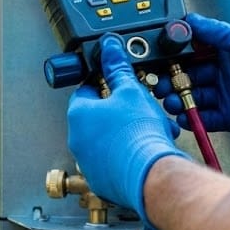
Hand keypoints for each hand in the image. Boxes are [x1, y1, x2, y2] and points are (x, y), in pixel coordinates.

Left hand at [67, 34, 186, 222]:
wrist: (151, 175)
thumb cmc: (138, 135)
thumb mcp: (131, 91)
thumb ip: (118, 68)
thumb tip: (110, 48)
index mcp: (78, 114)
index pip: (86, 90)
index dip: (107, 86)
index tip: (121, 87)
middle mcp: (77, 139)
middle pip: (99, 117)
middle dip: (122, 112)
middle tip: (140, 110)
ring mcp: (88, 162)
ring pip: (108, 140)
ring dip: (128, 133)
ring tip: (150, 131)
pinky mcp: (101, 180)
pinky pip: (114, 162)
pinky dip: (128, 155)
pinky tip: (146, 150)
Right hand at [154, 13, 229, 137]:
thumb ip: (219, 33)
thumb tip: (192, 20)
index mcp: (228, 52)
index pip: (194, 51)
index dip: (177, 55)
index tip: (161, 57)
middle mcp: (226, 73)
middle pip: (190, 76)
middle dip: (172, 79)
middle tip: (160, 83)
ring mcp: (228, 96)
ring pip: (194, 97)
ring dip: (180, 99)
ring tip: (171, 101)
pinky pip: (206, 118)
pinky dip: (194, 119)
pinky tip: (185, 117)